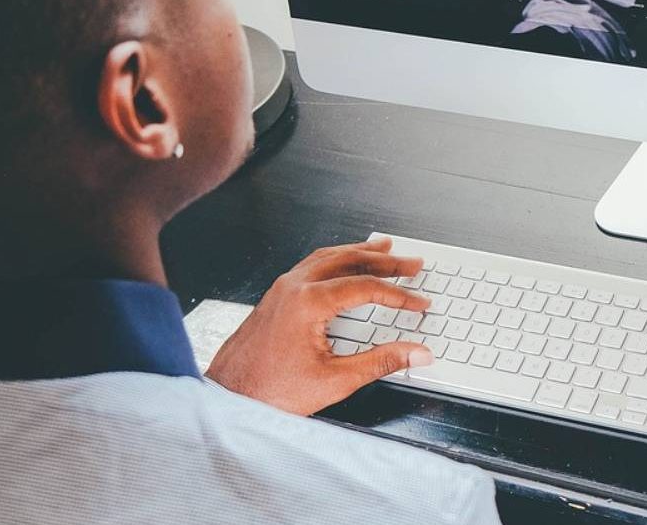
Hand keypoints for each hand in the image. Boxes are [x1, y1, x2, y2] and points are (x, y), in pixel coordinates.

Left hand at [205, 238, 432, 415]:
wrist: (228, 397)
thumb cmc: (270, 391)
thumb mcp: (336, 381)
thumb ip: (381, 362)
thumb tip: (416, 354)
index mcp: (308, 302)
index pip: (365, 287)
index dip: (398, 294)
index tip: (418, 302)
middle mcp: (293, 287)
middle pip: (349, 261)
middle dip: (385, 261)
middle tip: (412, 262)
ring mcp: (282, 288)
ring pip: (328, 257)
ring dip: (359, 252)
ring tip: (383, 248)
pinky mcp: (276, 295)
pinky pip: (311, 265)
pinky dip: (336, 259)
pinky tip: (343, 263)